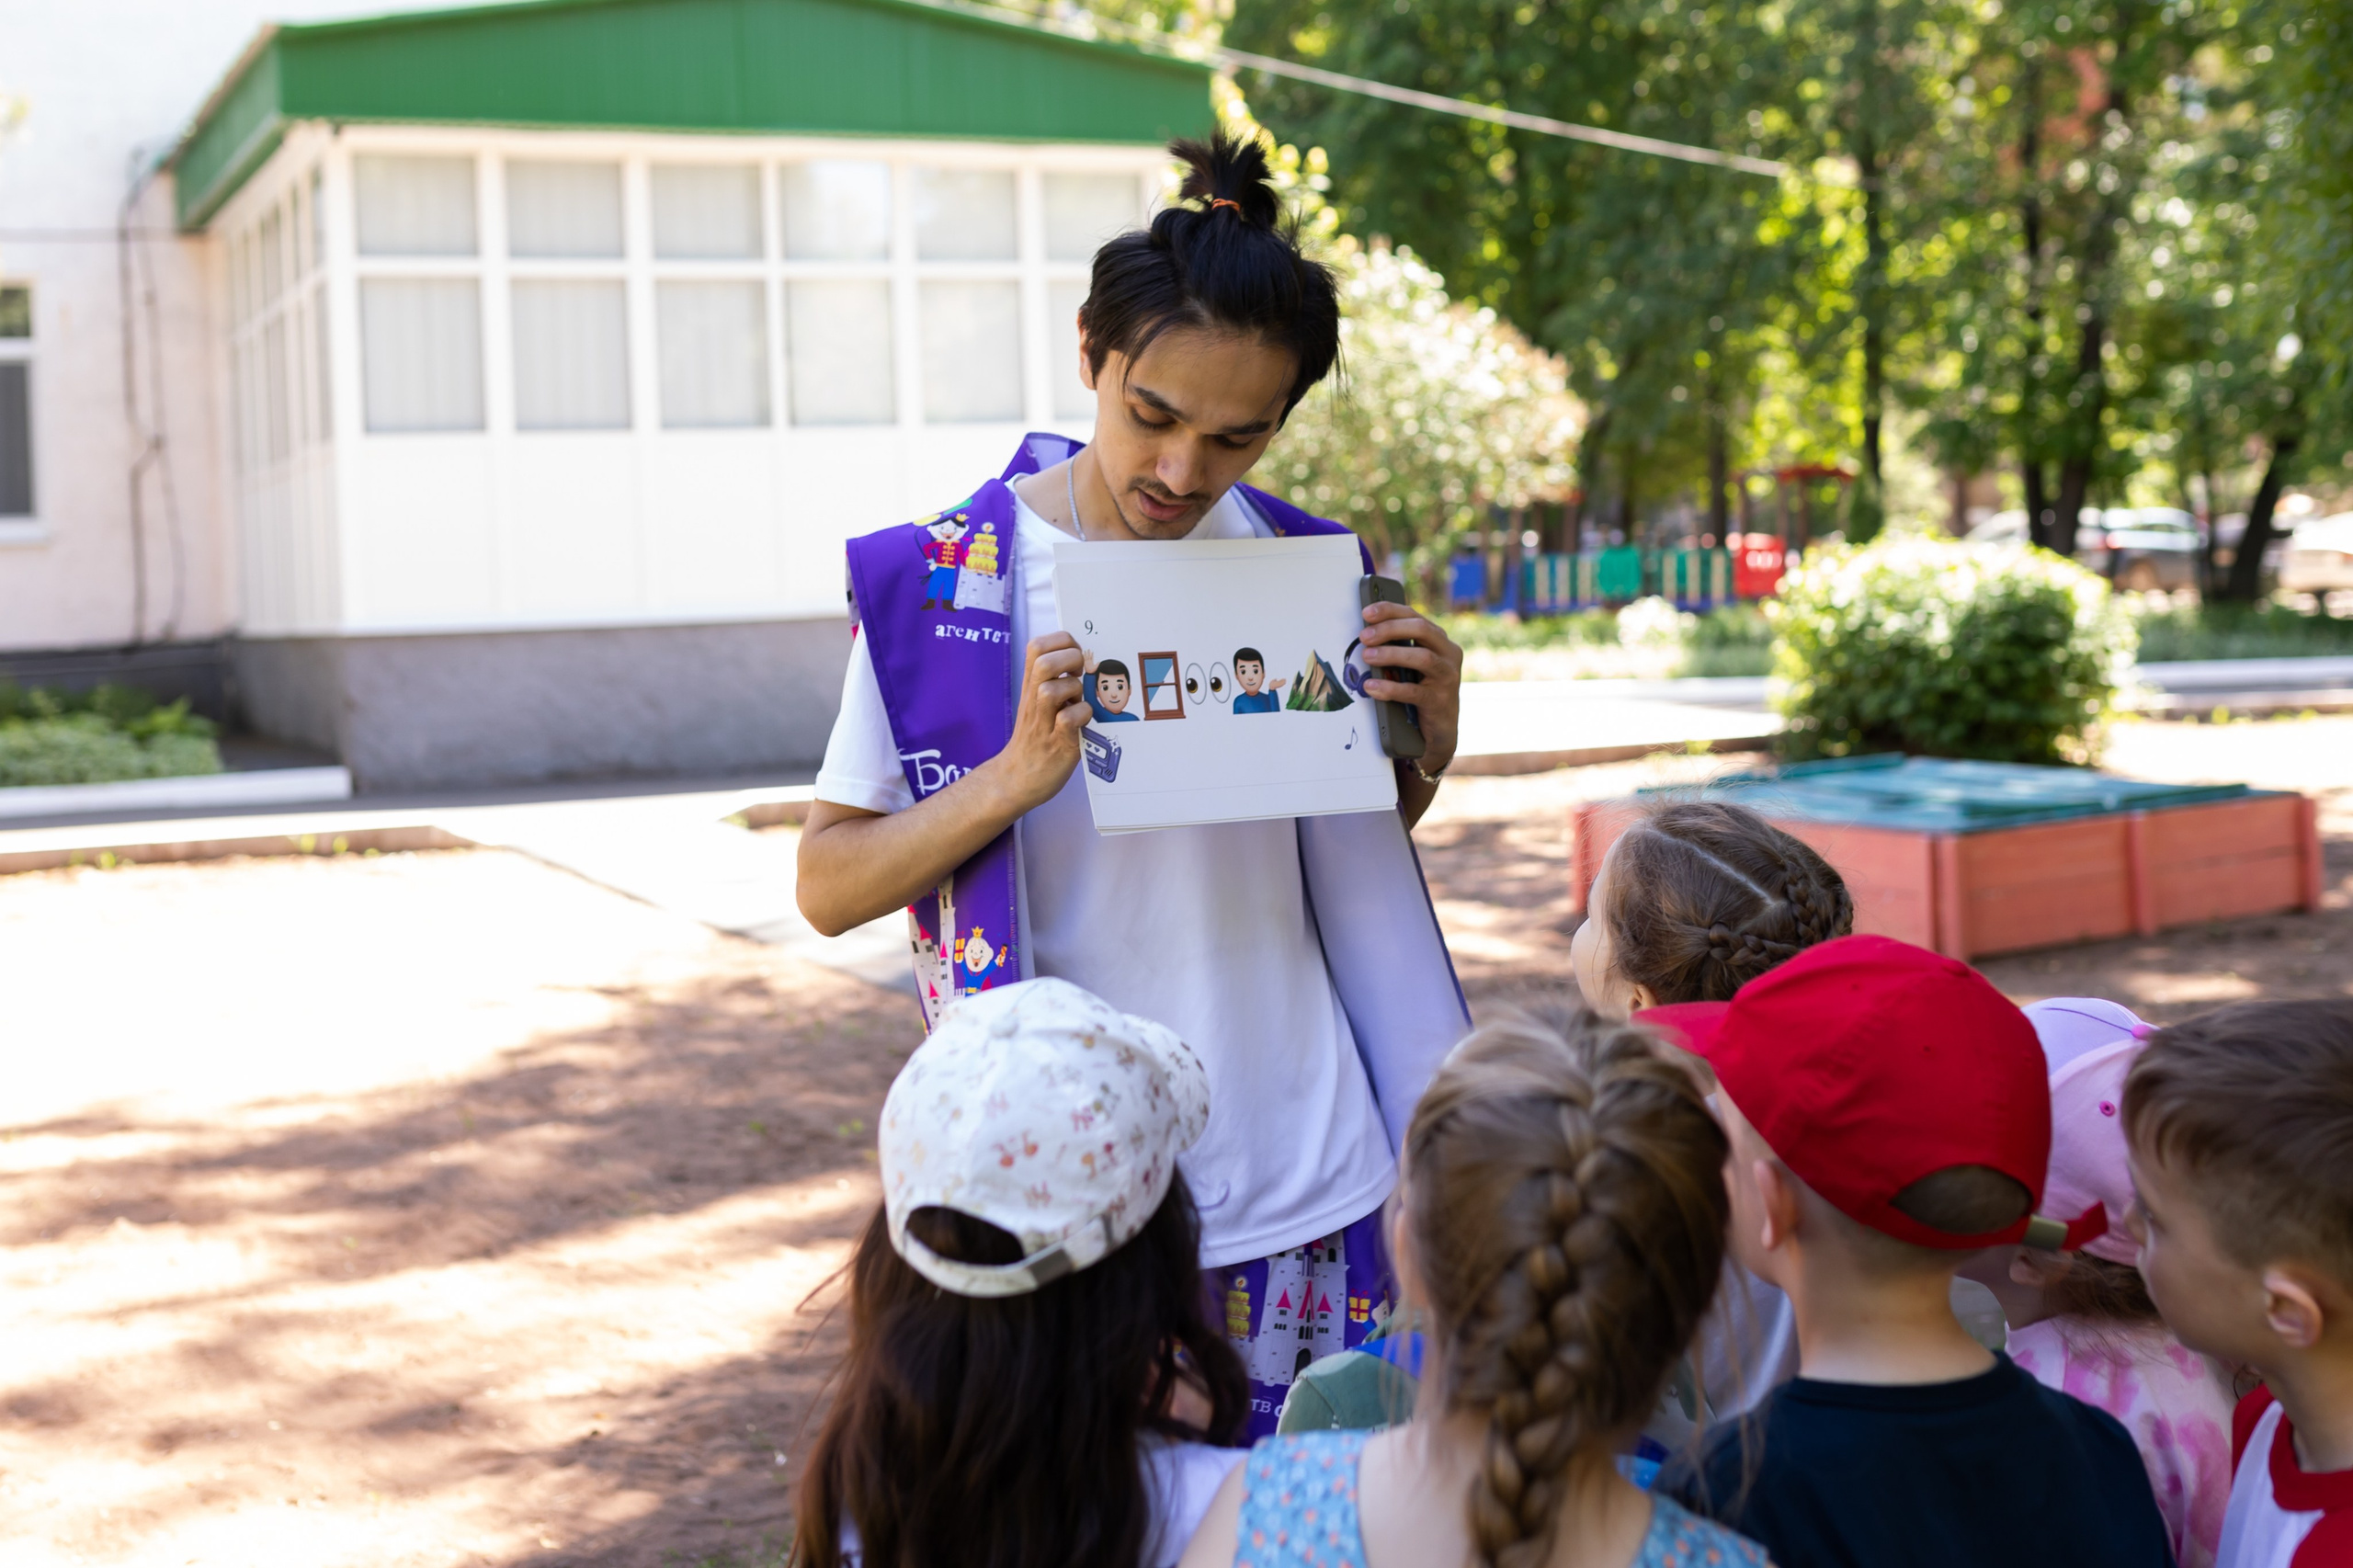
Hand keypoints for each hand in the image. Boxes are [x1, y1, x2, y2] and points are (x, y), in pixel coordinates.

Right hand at [989, 632, 1090, 809]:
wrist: (1016, 779)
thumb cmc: (1036, 739)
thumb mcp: (1038, 704)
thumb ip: (1055, 681)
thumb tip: (1083, 661)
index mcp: (1032, 686)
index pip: (1037, 646)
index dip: (1061, 642)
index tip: (1074, 655)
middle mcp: (1034, 700)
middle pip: (1043, 661)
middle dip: (1070, 660)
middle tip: (1079, 675)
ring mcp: (1044, 722)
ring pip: (1051, 690)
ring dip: (1073, 690)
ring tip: (1077, 700)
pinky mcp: (1057, 744)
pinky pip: (1068, 720)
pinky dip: (1081, 716)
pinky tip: (1082, 721)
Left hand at [1359, 599, 1462, 772]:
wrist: (1439, 729)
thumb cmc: (1421, 691)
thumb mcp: (1411, 665)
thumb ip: (1398, 648)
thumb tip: (1366, 634)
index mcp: (1440, 640)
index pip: (1415, 616)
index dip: (1390, 611)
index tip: (1367, 612)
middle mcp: (1448, 654)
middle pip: (1422, 630)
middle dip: (1390, 629)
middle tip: (1364, 636)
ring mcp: (1447, 677)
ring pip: (1422, 658)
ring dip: (1391, 655)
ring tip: (1367, 656)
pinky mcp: (1440, 700)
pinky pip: (1414, 691)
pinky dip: (1390, 688)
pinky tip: (1372, 687)